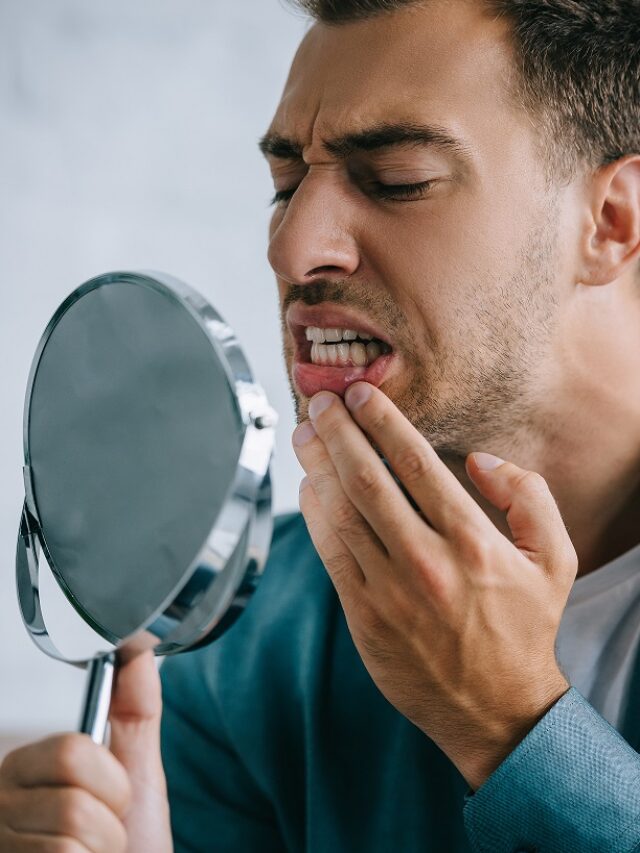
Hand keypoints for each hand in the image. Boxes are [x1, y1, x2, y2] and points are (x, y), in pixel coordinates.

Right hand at [0, 652, 172, 851]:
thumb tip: (138, 648)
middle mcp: (1, 806)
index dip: (111, 780)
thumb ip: (134, 710)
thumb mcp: (136, 773)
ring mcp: (3, 842)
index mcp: (26, 769)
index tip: (110, 794)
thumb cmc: (131, 845)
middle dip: (111, 820)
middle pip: (74, 797)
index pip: (70, 750)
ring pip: (72, 837)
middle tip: (105, 834)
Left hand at [292, 383, 576, 789]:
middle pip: (367, 480)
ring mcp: (390, 590)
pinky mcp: (364, 615)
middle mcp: (427, 561)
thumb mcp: (555, 558)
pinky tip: (308, 486)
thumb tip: (479, 460)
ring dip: (317, 467)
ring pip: (341, 513)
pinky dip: (315, 514)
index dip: (381, 421)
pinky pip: (331, 552)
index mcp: (473, 541)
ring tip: (304, 434)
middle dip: (338, 433)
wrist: (495, 710)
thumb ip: (528, 496)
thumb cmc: (524, 628)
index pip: (415, 464)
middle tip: (320, 402)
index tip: (360, 394)